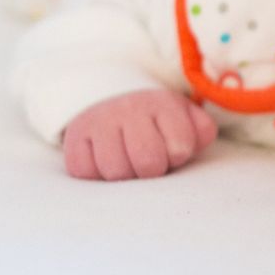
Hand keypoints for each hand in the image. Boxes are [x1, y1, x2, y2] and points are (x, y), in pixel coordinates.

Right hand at [62, 89, 217, 179]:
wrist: (111, 99)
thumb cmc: (156, 122)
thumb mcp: (183, 119)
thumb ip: (200, 129)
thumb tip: (200, 138)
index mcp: (162, 104)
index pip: (179, 147)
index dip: (177, 156)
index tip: (173, 150)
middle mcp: (129, 108)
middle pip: (148, 162)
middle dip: (152, 169)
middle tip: (149, 162)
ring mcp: (99, 121)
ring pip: (115, 170)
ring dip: (124, 175)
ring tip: (128, 162)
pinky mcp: (74, 137)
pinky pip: (85, 171)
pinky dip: (95, 174)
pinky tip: (104, 161)